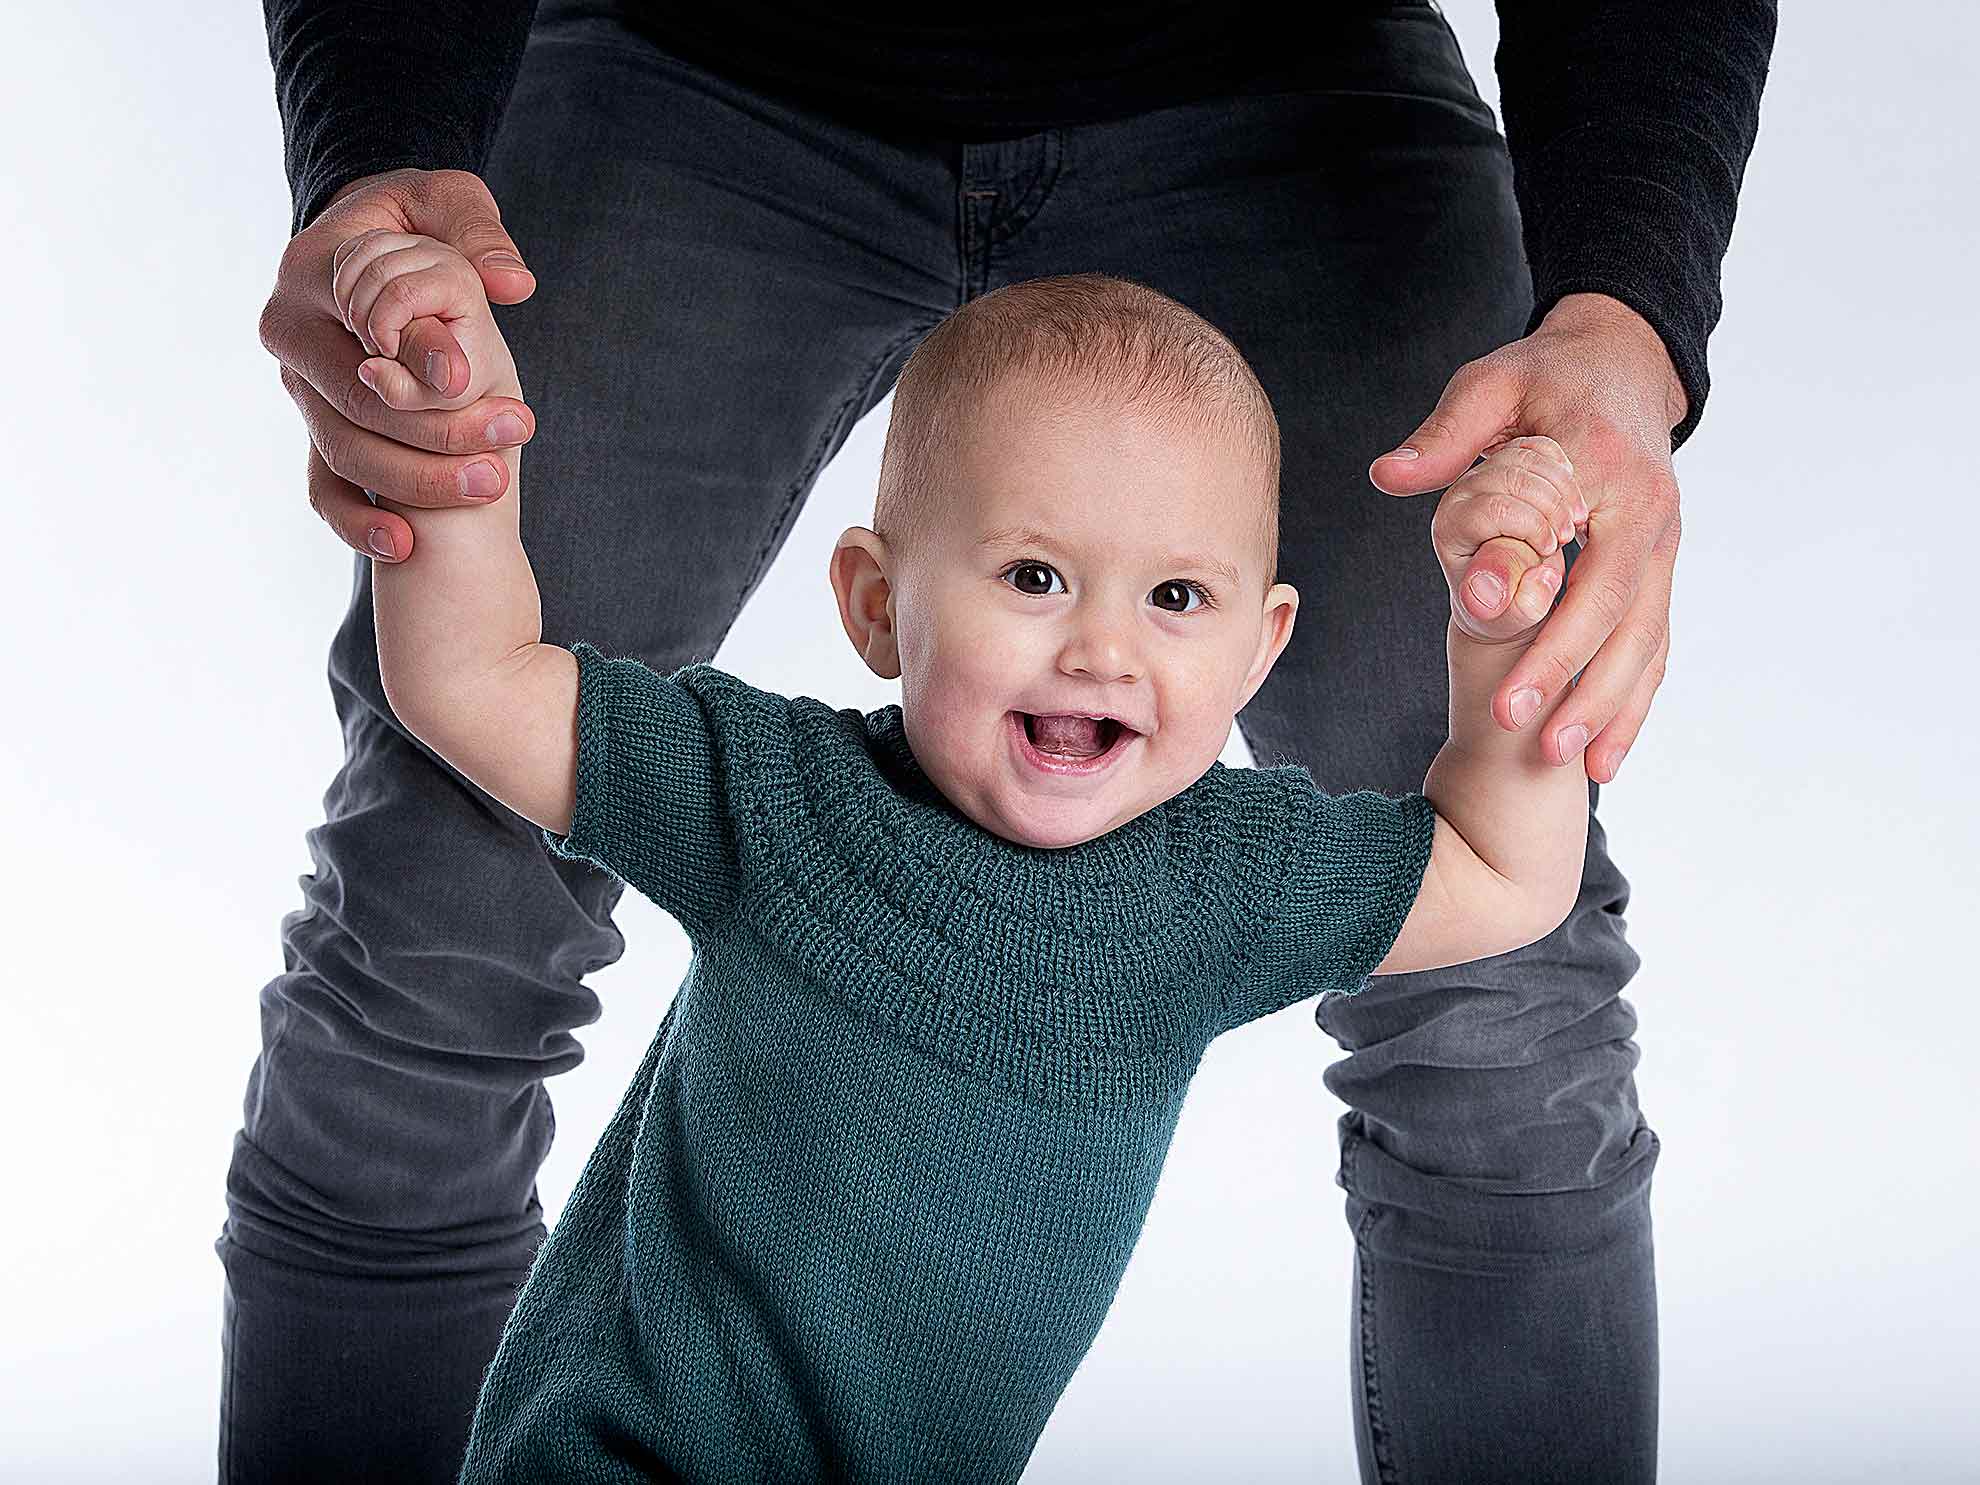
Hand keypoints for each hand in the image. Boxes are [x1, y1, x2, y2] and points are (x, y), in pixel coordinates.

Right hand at [258, 167, 538, 563]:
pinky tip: (405, 544)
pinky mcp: (316, 429)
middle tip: (510, 441)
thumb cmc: (414, 221)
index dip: (418, 355)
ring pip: (347, 452)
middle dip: (436, 429)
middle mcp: (292, 335)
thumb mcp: (446, 203)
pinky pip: (325, 489)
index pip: (364, 324)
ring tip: (493, 482)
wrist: (374, 248)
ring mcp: (300, 390)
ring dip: (419, 479)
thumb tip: (513, 284)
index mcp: (311, 272)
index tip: (471, 378)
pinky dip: (359, 521)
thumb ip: (476, 235)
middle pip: (358, 401)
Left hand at [1369, 293, 1687, 779]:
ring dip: (1616, 709)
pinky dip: (1635, 701)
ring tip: (1580, 769)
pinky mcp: (1659, 567)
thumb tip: (1388, 475)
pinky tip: (1606, 755)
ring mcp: (1663, 546)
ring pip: (1649, 643)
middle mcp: (1651, 516)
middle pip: (1622, 622)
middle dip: (1580, 690)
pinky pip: (1655, 644)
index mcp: (1611, 474)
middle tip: (1536, 746)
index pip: (1589, 576)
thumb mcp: (1492, 386)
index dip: (1552, 645)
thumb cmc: (1548, 378)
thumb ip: (1445, 434)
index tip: (1508, 702)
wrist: (1623, 360)